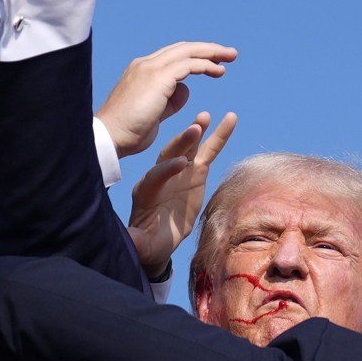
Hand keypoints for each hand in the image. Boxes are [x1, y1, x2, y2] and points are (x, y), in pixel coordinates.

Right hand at [96, 42, 236, 158]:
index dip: (195, 56)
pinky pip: (189, 65)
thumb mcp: (154, 112)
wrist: (110, 138)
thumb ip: (169, 100)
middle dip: (207, 49)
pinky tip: (218, 71)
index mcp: (141, 71)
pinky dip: (205, 65)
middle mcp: (145, 64)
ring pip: (187, 52)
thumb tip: (184, 90)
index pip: (172, 56)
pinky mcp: (158, 78)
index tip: (214, 62)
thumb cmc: (128, 132)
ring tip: (230, 57)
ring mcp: (150, 68)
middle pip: (182, 48)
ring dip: (211, 53)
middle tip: (229, 53)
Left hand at [128, 112, 237, 276]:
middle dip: (182, 142)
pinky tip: (230, 119)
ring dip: (197, 130)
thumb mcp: (142, 244)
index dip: (167, 170)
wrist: (159, 238)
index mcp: (146, 191)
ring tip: (206, 116)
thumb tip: (131, 242)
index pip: (156, 176)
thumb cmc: (150, 242)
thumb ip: (137, 241)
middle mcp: (161, 175)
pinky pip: (209, 150)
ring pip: (189, 147)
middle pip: (171, 154)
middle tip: (194, 129)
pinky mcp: (196, 171)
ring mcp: (180, 170)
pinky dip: (219, 135)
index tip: (181, 165)